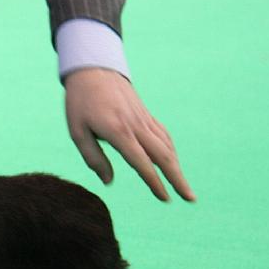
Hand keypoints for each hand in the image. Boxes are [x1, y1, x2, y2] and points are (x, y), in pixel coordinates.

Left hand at [64, 68, 195, 201]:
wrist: (93, 69)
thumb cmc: (80, 102)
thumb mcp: (77, 132)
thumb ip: (93, 158)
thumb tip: (108, 181)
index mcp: (118, 131)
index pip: (141, 162)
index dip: (154, 182)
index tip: (165, 199)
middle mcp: (136, 126)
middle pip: (163, 156)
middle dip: (178, 178)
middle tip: (190, 198)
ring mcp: (143, 119)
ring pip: (167, 146)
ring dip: (177, 167)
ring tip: (185, 187)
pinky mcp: (145, 114)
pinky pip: (163, 135)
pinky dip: (171, 152)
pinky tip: (173, 163)